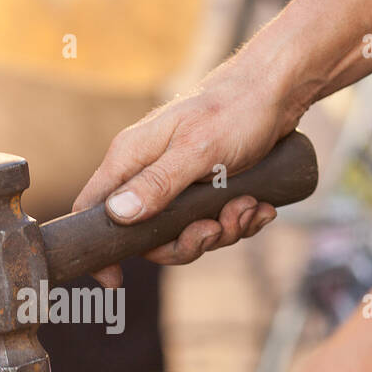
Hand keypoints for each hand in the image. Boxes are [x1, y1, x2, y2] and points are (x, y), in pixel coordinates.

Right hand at [73, 52, 301, 287]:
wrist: (278, 91)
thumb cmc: (234, 110)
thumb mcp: (197, 150)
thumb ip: (157, 183)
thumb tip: (117, 215)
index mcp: (131, 158)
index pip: (93, 209)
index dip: (101, 249)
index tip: (116, 280)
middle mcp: (148, 172)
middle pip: (148, 236)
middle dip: (188, 243)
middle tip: (215, 228)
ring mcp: (177, 183)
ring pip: (186, 233)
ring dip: (222, 230)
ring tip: (247, 207)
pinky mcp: (205, 189)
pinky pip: (213, 223)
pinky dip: (238, 221)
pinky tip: (258, 206)